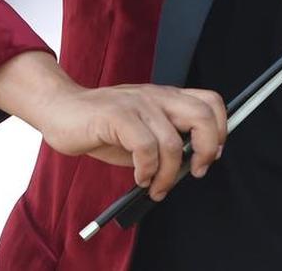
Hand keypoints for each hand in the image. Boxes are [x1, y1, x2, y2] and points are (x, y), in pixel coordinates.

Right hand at [36, 82, 226, 201]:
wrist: (61, 110)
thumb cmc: (102, 125)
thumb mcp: (143, 132)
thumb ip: (167, 142)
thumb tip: (191, 166)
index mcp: (167, 97)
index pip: (211, 102)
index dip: (221, 130)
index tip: (212, 156)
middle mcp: (157, 96)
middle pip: (203, 116)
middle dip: (207, 151)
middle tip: (195, 173)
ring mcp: (138, 103)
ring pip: (172, 142)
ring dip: (168, 175)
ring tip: (154, 185)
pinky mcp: (117, 115)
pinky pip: (145, 147)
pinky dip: (146, 170)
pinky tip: (139, 176)